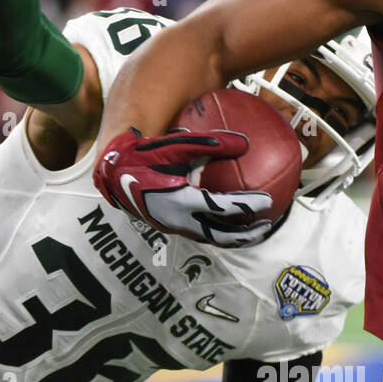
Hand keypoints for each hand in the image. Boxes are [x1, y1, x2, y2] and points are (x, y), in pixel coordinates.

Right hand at [93, 128, 278, 247]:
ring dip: (233, 237)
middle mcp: (178, 220)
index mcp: (181, 200)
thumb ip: (210, 143)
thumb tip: (244, 143)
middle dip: (246, 233)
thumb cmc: (146, 153)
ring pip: (210, 238)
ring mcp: (173, 226)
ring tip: (254, 232)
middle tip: (268, 224)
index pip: (223, 207)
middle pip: (220, 233)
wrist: (114, 171)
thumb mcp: (177, 144)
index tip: (267, 201)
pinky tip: (229, 225)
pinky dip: (218, 232)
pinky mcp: (169, 226)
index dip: (246, 206)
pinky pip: (200, 234)